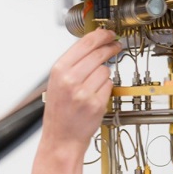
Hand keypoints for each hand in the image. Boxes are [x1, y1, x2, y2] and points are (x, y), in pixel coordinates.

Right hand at [41, 28, 121, 152]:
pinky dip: (106, 89)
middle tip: (115, 46)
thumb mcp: (57, 83)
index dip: (101, 35)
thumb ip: (73, 63)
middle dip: (110, 48)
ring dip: (104, 75)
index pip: (85, 43)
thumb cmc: (59, 113)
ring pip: (106, 70)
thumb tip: (93, 44)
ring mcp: (84, 92)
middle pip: (99, 53)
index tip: (108, 33)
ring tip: (93, 86)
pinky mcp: (96, 103)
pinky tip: (95, 96)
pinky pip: (109, 86)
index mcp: (59, 71)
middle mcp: (70, 80)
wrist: (61, 139)